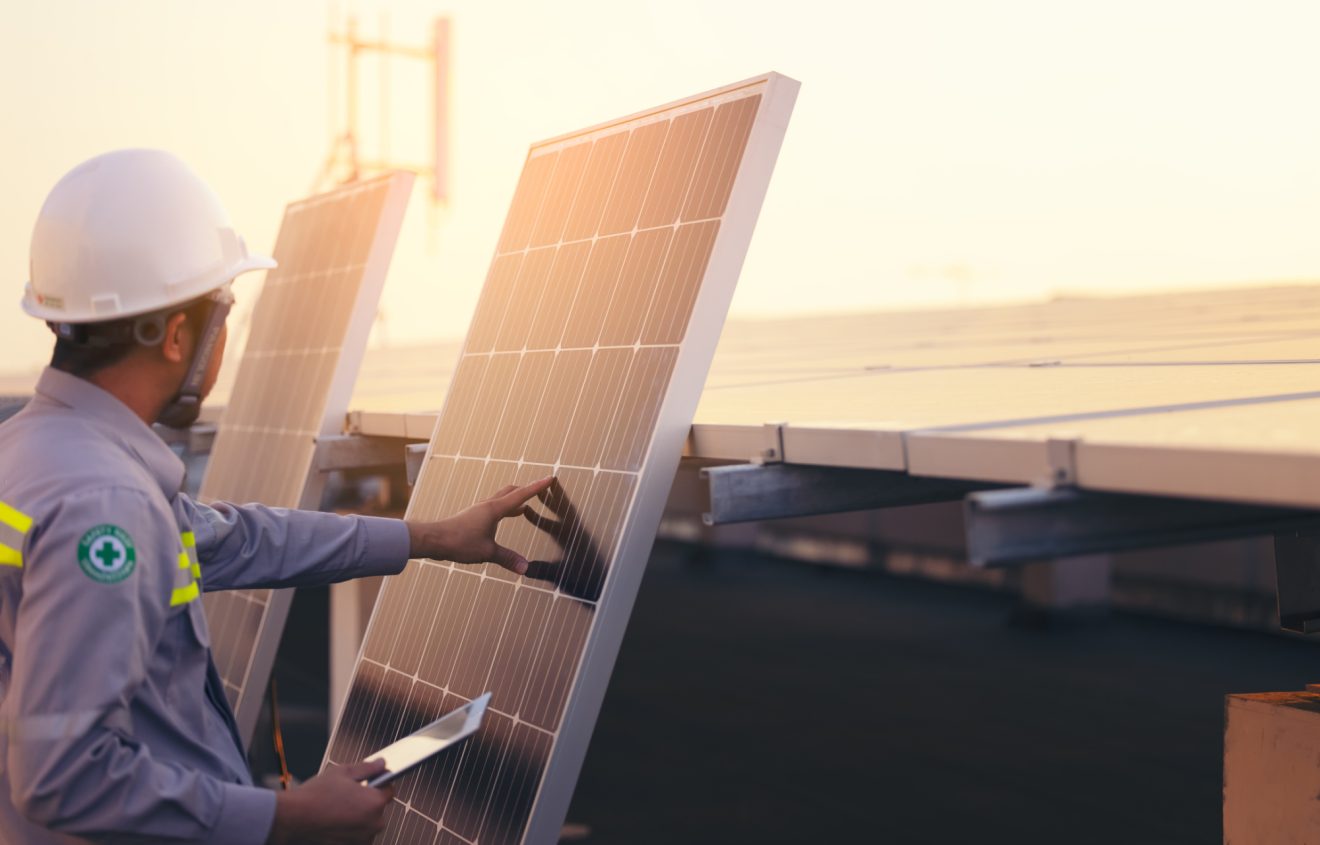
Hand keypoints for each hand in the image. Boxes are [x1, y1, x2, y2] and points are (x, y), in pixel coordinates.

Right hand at [266, 760, 394, 844]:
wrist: (294, 818)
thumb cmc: (316, 795)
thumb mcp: (343, 772)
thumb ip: (368, 768)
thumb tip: (381, 764)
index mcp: (375, 802)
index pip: (389, 790)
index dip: (379, 783)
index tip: (369, 782)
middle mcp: (374, 823)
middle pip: (378, 808)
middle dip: (367, 801)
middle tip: (347, 795)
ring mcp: (363, 838)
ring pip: (367, 822)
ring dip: (359, 816)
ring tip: (338, 808)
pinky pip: (358, 834)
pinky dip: (350, 829)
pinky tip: (335, 820)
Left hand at [407, 477, 554, 574]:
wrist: (434, 540)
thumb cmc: (459, 542)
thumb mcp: (487, 552)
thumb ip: (508, 558)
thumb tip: (526, 568)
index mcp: (494, 509)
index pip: (521, 495)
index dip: (537, 487)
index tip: (550, 478)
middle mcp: (487, 505)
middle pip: (511, 491)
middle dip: (527, 490)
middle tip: (540, 489)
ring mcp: (478, 510)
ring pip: (501, 499)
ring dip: (515, 499)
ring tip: (525, 505)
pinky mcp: (472, 517)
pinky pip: (493, 507)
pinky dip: (504, 509)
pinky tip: (503, 517)